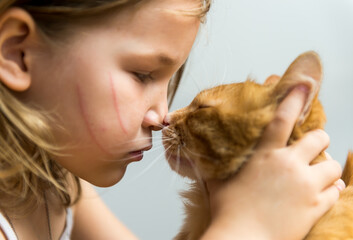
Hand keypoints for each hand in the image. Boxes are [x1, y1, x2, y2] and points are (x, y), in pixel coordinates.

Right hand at [202, 87, 342, 239]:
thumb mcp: (216, 182)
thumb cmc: (227, 210)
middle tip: (310, 147)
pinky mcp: (316, 206)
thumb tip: (188, 154)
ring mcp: (306, 185)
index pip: (282, 118)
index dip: (294, 98)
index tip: (304, 85)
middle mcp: (289, 165)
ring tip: (317, 173)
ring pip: (332, 165)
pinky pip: (335, 190)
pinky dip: (331, 189)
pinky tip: (323, 191)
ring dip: (326, 167)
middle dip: (318, 139)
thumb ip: (206, 164)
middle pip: (318, 138)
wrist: (242, 239)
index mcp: (266, 155)